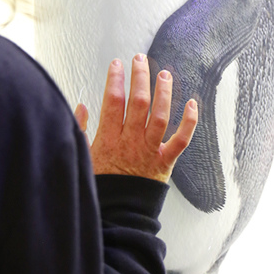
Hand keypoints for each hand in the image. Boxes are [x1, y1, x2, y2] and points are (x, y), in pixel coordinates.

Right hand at [74, 54, 197, 183]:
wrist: (119, 213)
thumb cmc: (102, 185)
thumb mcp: (83, 156)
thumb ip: (80, 129)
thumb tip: (81, 106)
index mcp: (109, 139)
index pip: (113, 101)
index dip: (115, 79)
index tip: (117, 64)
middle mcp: (131, 142)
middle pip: (138, 102)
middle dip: (140, 77)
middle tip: (140, 60)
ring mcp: (150, 151)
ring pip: (160, 116)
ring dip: (164, 92)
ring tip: (164, 74)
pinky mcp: (165, 162)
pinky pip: (181, 140)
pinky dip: (189, 121)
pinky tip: (193, 103)